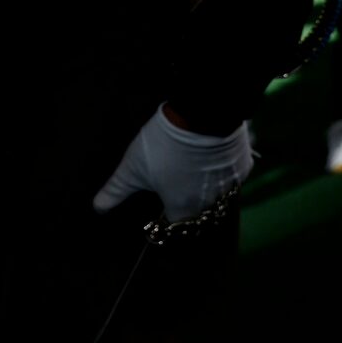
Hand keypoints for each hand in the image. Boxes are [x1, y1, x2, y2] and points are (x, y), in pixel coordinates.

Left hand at [92, 106, 253, 221]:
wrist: (202, 115)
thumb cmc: (162, 146)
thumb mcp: (132, 168)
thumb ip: (115, 191)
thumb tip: (97, 208)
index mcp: (183, 209)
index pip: (177, 226)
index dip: (168, 219)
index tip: (162, 208)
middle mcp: (210, 205)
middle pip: (199, 211)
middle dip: (189, 202)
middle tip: (177, 183)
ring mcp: (230, 187)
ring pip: (219, 194)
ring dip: (207, 187)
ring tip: (194, 168)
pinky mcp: (244, 167)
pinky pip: (233, 175)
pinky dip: (223, 169)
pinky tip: (213, 155)